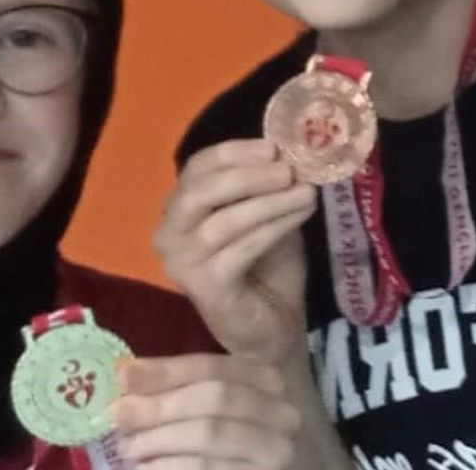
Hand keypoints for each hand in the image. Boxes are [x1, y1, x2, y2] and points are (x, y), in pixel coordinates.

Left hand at [112, 354, 302, 469]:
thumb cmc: (229, 442)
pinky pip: (209, 468)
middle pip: (215, 398)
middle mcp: (282, 410)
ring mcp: (277, 449)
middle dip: (161, 405)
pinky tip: (148, 467)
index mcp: (266, 379)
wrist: (255, 469)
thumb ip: (179, 389)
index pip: (214, 367)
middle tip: (120, 415)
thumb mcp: (212, 407)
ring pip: (212, 433)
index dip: (167, 371)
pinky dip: (172, 466)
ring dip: (160, 439)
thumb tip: (127, 374)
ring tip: (128, 447)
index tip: (124, 376)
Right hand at [154, 139, 315, 361]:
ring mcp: (183, 265)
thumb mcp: (269, 215)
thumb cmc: (268, 269)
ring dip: (269, 202)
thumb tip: (289, 150)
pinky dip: (273, 227)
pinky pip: (240, 248)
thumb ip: (269, 186)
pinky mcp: (204, 288)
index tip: (273, 147)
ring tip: (306, 192)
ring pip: (224, 221)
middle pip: (199, 191)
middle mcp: (169, 235)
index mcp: (180, 210)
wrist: (274, 328)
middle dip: (247, 176)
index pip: (196, 168)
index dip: (234, 153)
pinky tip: (300, 215)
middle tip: (288, 170)